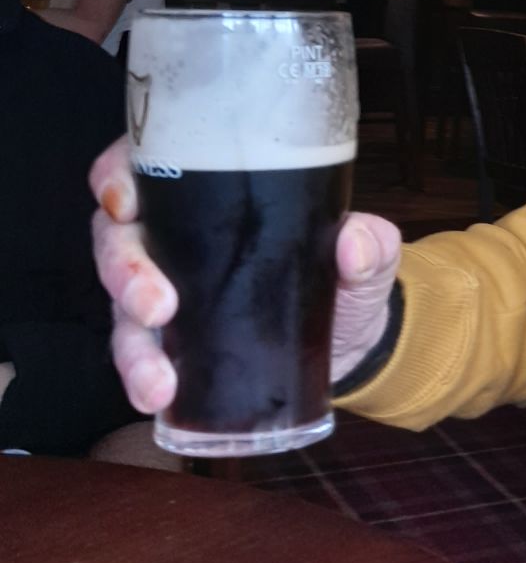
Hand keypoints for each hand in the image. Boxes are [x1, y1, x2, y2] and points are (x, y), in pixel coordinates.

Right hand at [89, 138, 402, 413]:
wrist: (352, 339)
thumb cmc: (347, 273)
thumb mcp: (369, 252)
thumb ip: (371, 244)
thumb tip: (355, 243)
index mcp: (210, 189)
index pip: (143, 165)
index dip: (117, 176)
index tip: (126, 202)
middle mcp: (175, 234)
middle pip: (117, 237)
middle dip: (125, 271)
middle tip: (158, 307)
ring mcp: (164, 287)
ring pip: (120, 304)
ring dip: (131, 344)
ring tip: (159, 380)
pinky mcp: (170, 340)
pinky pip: (140, 354)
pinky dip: (141, 378)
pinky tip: (156, 397)